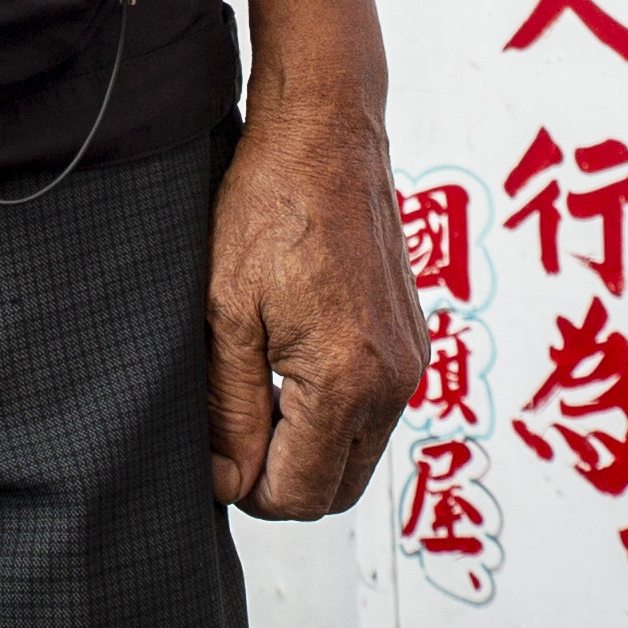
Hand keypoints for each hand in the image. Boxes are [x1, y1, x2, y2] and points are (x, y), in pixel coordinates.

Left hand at [205, 87, 422, 518]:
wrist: (325, 133)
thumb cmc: (269, 208)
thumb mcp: (225, 314)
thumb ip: (230, 410)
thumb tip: (230, 481)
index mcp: (346, 382)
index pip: (301, 495)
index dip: (248, 490)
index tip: (216, 454)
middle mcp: (393, 381)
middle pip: (338, 489)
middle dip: (283, 479)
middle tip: (232, 434)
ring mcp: (410, 360)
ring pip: (359, 451)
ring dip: (310, 444)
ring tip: (256, 387)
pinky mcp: (412, 338)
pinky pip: (376, 408)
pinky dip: (334, 410)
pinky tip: (290, 360)